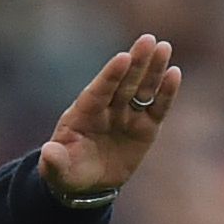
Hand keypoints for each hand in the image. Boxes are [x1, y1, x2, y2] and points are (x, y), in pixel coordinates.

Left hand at [39, 33, 186, 201]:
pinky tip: (174, 74)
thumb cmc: (68, 171)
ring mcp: (127, 116)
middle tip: (148, 39)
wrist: (88, 184)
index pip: (99, 91)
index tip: (122, 57)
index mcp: (84, 114)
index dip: (111, 75)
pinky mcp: (145, 128)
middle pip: (124, 82)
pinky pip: (158, 109)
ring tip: (163, 48)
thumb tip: (48, 152)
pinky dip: (166, 93)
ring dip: (153, 69)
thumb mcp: (57, 171)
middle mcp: (107, 109)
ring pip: (142, 89)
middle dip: (136, 62)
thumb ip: (54, 161)